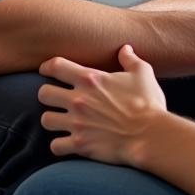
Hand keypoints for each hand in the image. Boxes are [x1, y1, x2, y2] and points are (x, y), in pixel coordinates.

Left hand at [38, 45, 167, 165]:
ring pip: (46, 120)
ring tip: (61, 120)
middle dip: (48, 95)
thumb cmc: (148, 102)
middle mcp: (78, 100)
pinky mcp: (80, 144)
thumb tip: (125, 48)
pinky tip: (67, 142)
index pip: (56, 66)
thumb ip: (130, 59)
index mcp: (90, 79)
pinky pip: (55, 146)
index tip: (47, 70)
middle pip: (43, 93)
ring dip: (52, 119)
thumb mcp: (143, 73)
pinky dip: (60, 145)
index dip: (47, 67)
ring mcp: (77, 123)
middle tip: (56, 99)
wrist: (151, 135)